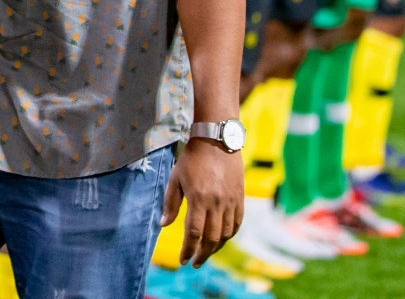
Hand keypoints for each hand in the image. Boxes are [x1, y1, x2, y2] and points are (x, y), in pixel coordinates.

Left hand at [162, 140, 243, 268]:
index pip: (194, 232)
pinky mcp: (240, 198)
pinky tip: (220, 239)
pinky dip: (229, 235)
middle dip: (202, 254)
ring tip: (205, 253)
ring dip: (215, 247)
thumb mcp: (176, 178)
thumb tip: (163, 224)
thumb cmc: (192, 158)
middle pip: (211, 238)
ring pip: (226, 234)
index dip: (188, 249)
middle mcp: (217, 203)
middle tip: (194, 263)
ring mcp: (231, 202)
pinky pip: (236, 224)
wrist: (217, 141)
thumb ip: (170, 203)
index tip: (183, 260)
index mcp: (199, 198)